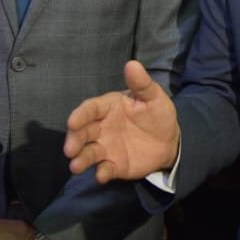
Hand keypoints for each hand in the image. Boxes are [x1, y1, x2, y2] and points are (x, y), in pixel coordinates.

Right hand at [64, 60, 181, 183]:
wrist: (169, 140)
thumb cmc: (157, 113)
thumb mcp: (153, 96)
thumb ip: (141, 83)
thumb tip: (132, 64)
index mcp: (108, 107)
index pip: (90, 109)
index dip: (80, 115)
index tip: (72, 122)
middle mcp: (101, 127)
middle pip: (82, 133)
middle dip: (74, 140)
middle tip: (70, 149)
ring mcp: (106, 147)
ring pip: (88, 153)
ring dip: (81, 159)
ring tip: (75, 166)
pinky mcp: (114, 165)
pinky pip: (105, 169)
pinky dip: (101, 173)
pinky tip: (102, 175)